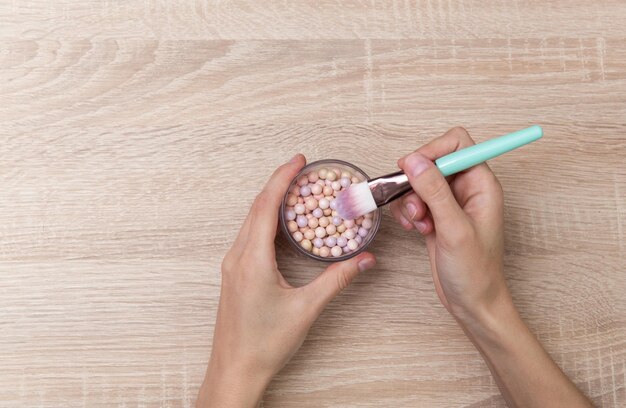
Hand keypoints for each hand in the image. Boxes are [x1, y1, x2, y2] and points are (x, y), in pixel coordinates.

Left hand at [197, 154, 376, 407]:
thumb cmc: (265, 343)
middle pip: (256, 207)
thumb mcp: (306, 308)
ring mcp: (232, 265)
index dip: (282, 178)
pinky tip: (280, 223)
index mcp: (252, 259)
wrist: (235, 369)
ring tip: (293, 190)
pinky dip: (265, 220)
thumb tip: (364, 260)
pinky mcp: (234, 274)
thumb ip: (337, 280)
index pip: (266, 205)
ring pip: (250, 221)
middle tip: (301, 169)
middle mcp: (237, 256)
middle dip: (278, 183)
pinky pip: (248, 235)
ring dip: (270, 201)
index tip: (298, 160)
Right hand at [391, 127, 507, 322]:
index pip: (457, 143)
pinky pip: (414, 200)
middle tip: (417, 207)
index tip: (415, 170)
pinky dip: (408, 212)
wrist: (473, 304)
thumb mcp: (455, 229)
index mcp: (481, 184)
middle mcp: (466, 189)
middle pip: (432, 161)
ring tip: (418, 223)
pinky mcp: (436, 217)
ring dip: (410, 200)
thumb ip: (435, 192)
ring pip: (419, 182)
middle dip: (417, 181)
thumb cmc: (476, 272)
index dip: (433, 150)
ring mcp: (450, 203)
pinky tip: (415, 230)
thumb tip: (414, 161)